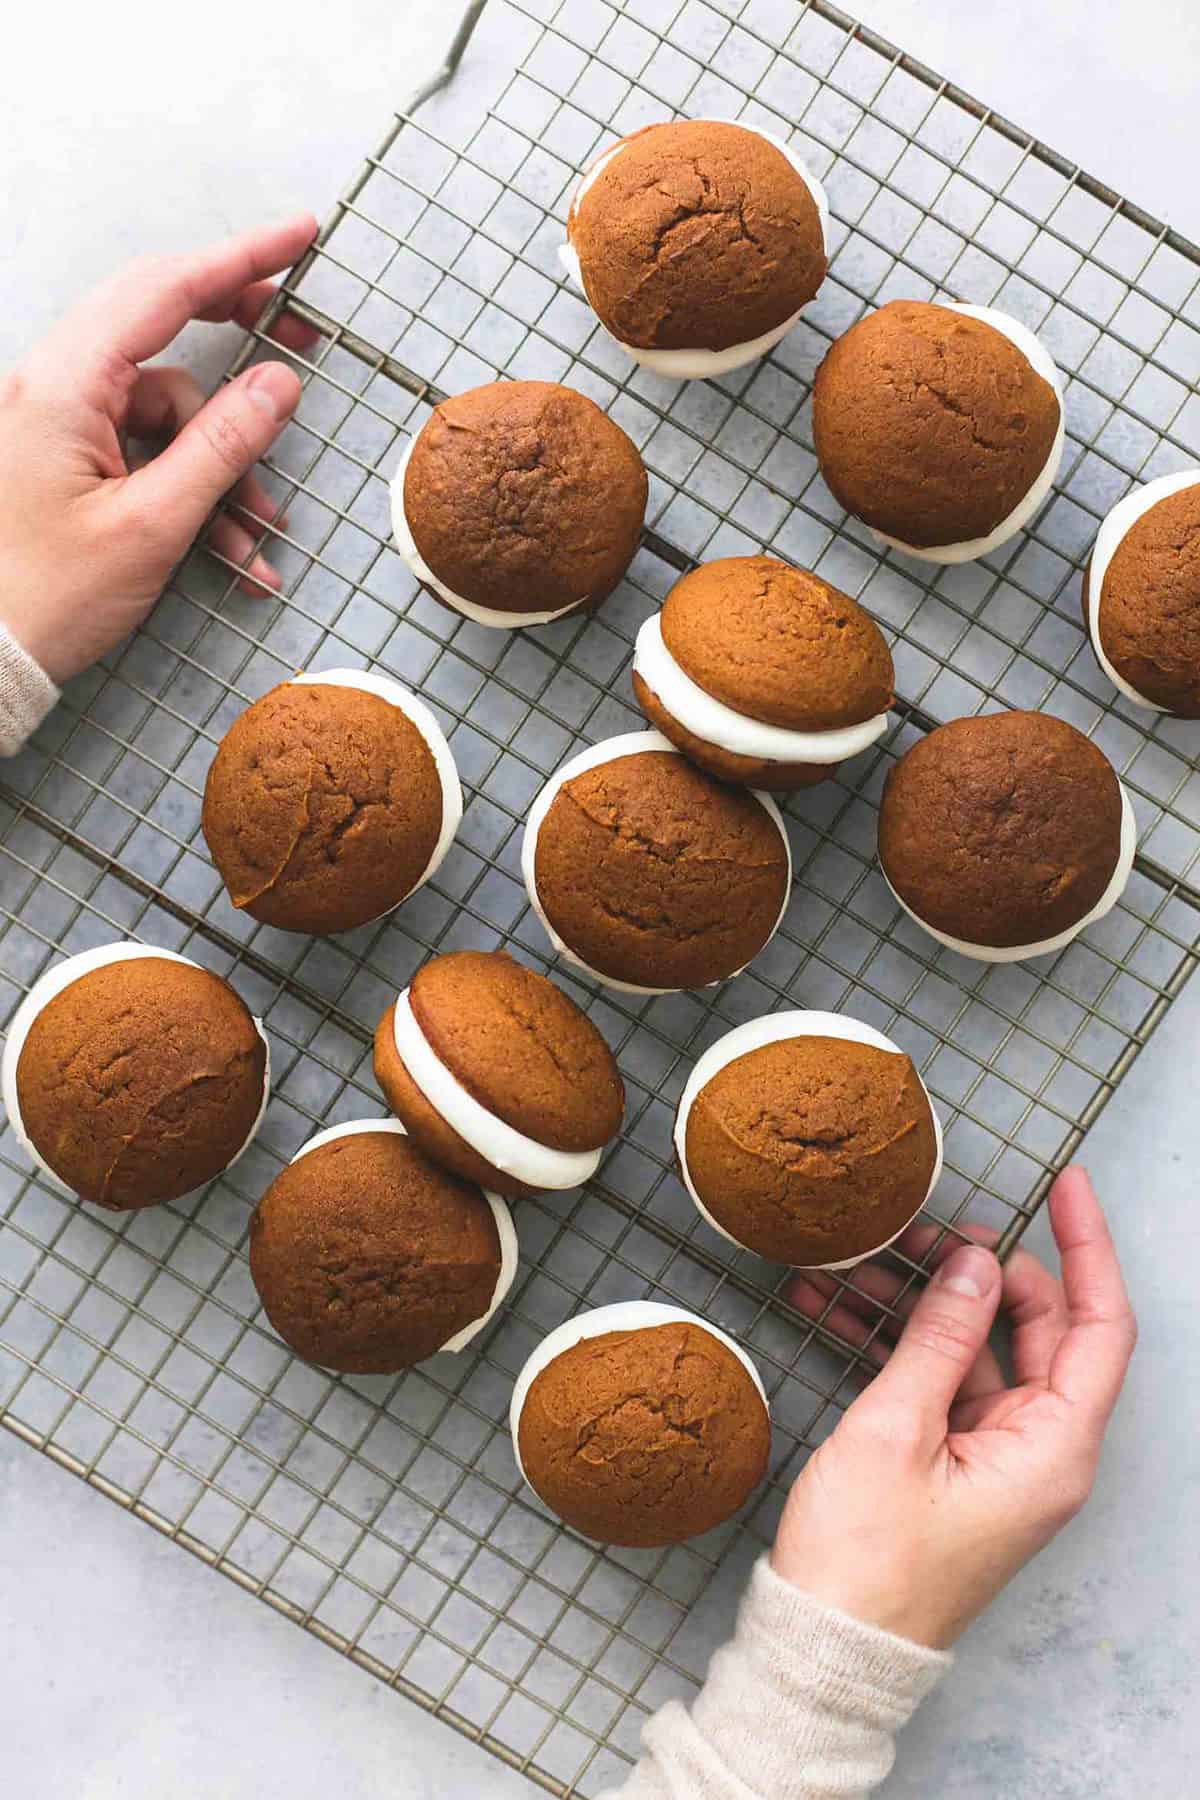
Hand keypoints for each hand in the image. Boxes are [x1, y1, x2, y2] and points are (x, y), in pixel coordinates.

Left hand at [0, 214, 319, 686]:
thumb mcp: (153, 525)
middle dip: (237, 339)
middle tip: (300, 339)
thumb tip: (277, 385)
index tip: (299, 237)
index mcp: (65, 384)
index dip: (240, 259)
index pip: (165, 290)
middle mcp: (55, 385)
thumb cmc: (44, 597)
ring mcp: (59, 420)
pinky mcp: (66, 457)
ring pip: (167, 410)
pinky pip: (147, 452)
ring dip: (222, 464)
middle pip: (163, 328)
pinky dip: (193, 491)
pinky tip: (228, 551)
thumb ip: (222, 445)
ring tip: (256, 531)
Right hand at [772, 1167, 1135, 1648]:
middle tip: (921, 1227)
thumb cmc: (866, 1561)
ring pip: (978, 1349)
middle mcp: (1040, 1450)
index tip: (1066, 1185)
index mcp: (1052, 1448)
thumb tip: (973, 1261)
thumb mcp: (895, 1430)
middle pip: (1036, 1329)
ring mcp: (997, 1457)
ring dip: (920, 1303)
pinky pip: (940, 1382)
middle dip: (978, 1269)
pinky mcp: (955, 1464)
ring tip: (857, 1263)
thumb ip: (940, 1337)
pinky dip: (897, 1344)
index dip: (1088, 1248)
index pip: (1100, 1326)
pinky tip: (834, 1309)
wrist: (826, 1649)